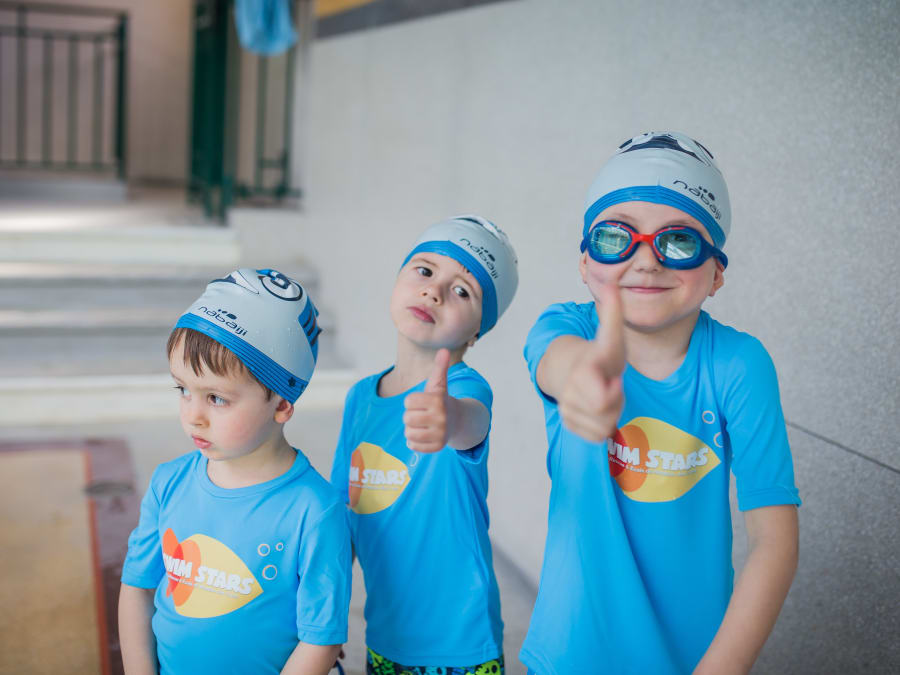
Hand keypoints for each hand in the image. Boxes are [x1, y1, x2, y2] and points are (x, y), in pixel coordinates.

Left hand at [403, 349, 452, 452]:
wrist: (457, 420)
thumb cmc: (441, 400)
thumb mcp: (439, 384)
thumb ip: (440, 367)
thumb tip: (443, 349)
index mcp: (438, 400)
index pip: (408, 402)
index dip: (412, 401)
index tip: (422, 401)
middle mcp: (441, 418)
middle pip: (407, 418)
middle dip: (410, 416)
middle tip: (422, 414)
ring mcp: (440, 434)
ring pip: (408, 433)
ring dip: (411, 429)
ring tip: (422, 425)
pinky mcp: (437, 447)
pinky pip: (413, 446)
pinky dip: (414, 442)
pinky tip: (424, 435)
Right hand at [558, 284, 625, 441]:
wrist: (573, 370)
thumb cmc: (598, 355)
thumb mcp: (611, 335)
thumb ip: (613, 312)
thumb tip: (611, 283)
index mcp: (584, 370)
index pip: (600, 395)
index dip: (612, 391)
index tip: (612, 381)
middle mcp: (572, 391)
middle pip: (607, 413)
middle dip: (617, 401)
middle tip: (612, 385)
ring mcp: (568, 408)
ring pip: (603, 426)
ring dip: (611, 413)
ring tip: (605, 394)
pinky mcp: (569, 423)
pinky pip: (597, 435)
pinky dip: (603, 425)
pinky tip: (600, 409)